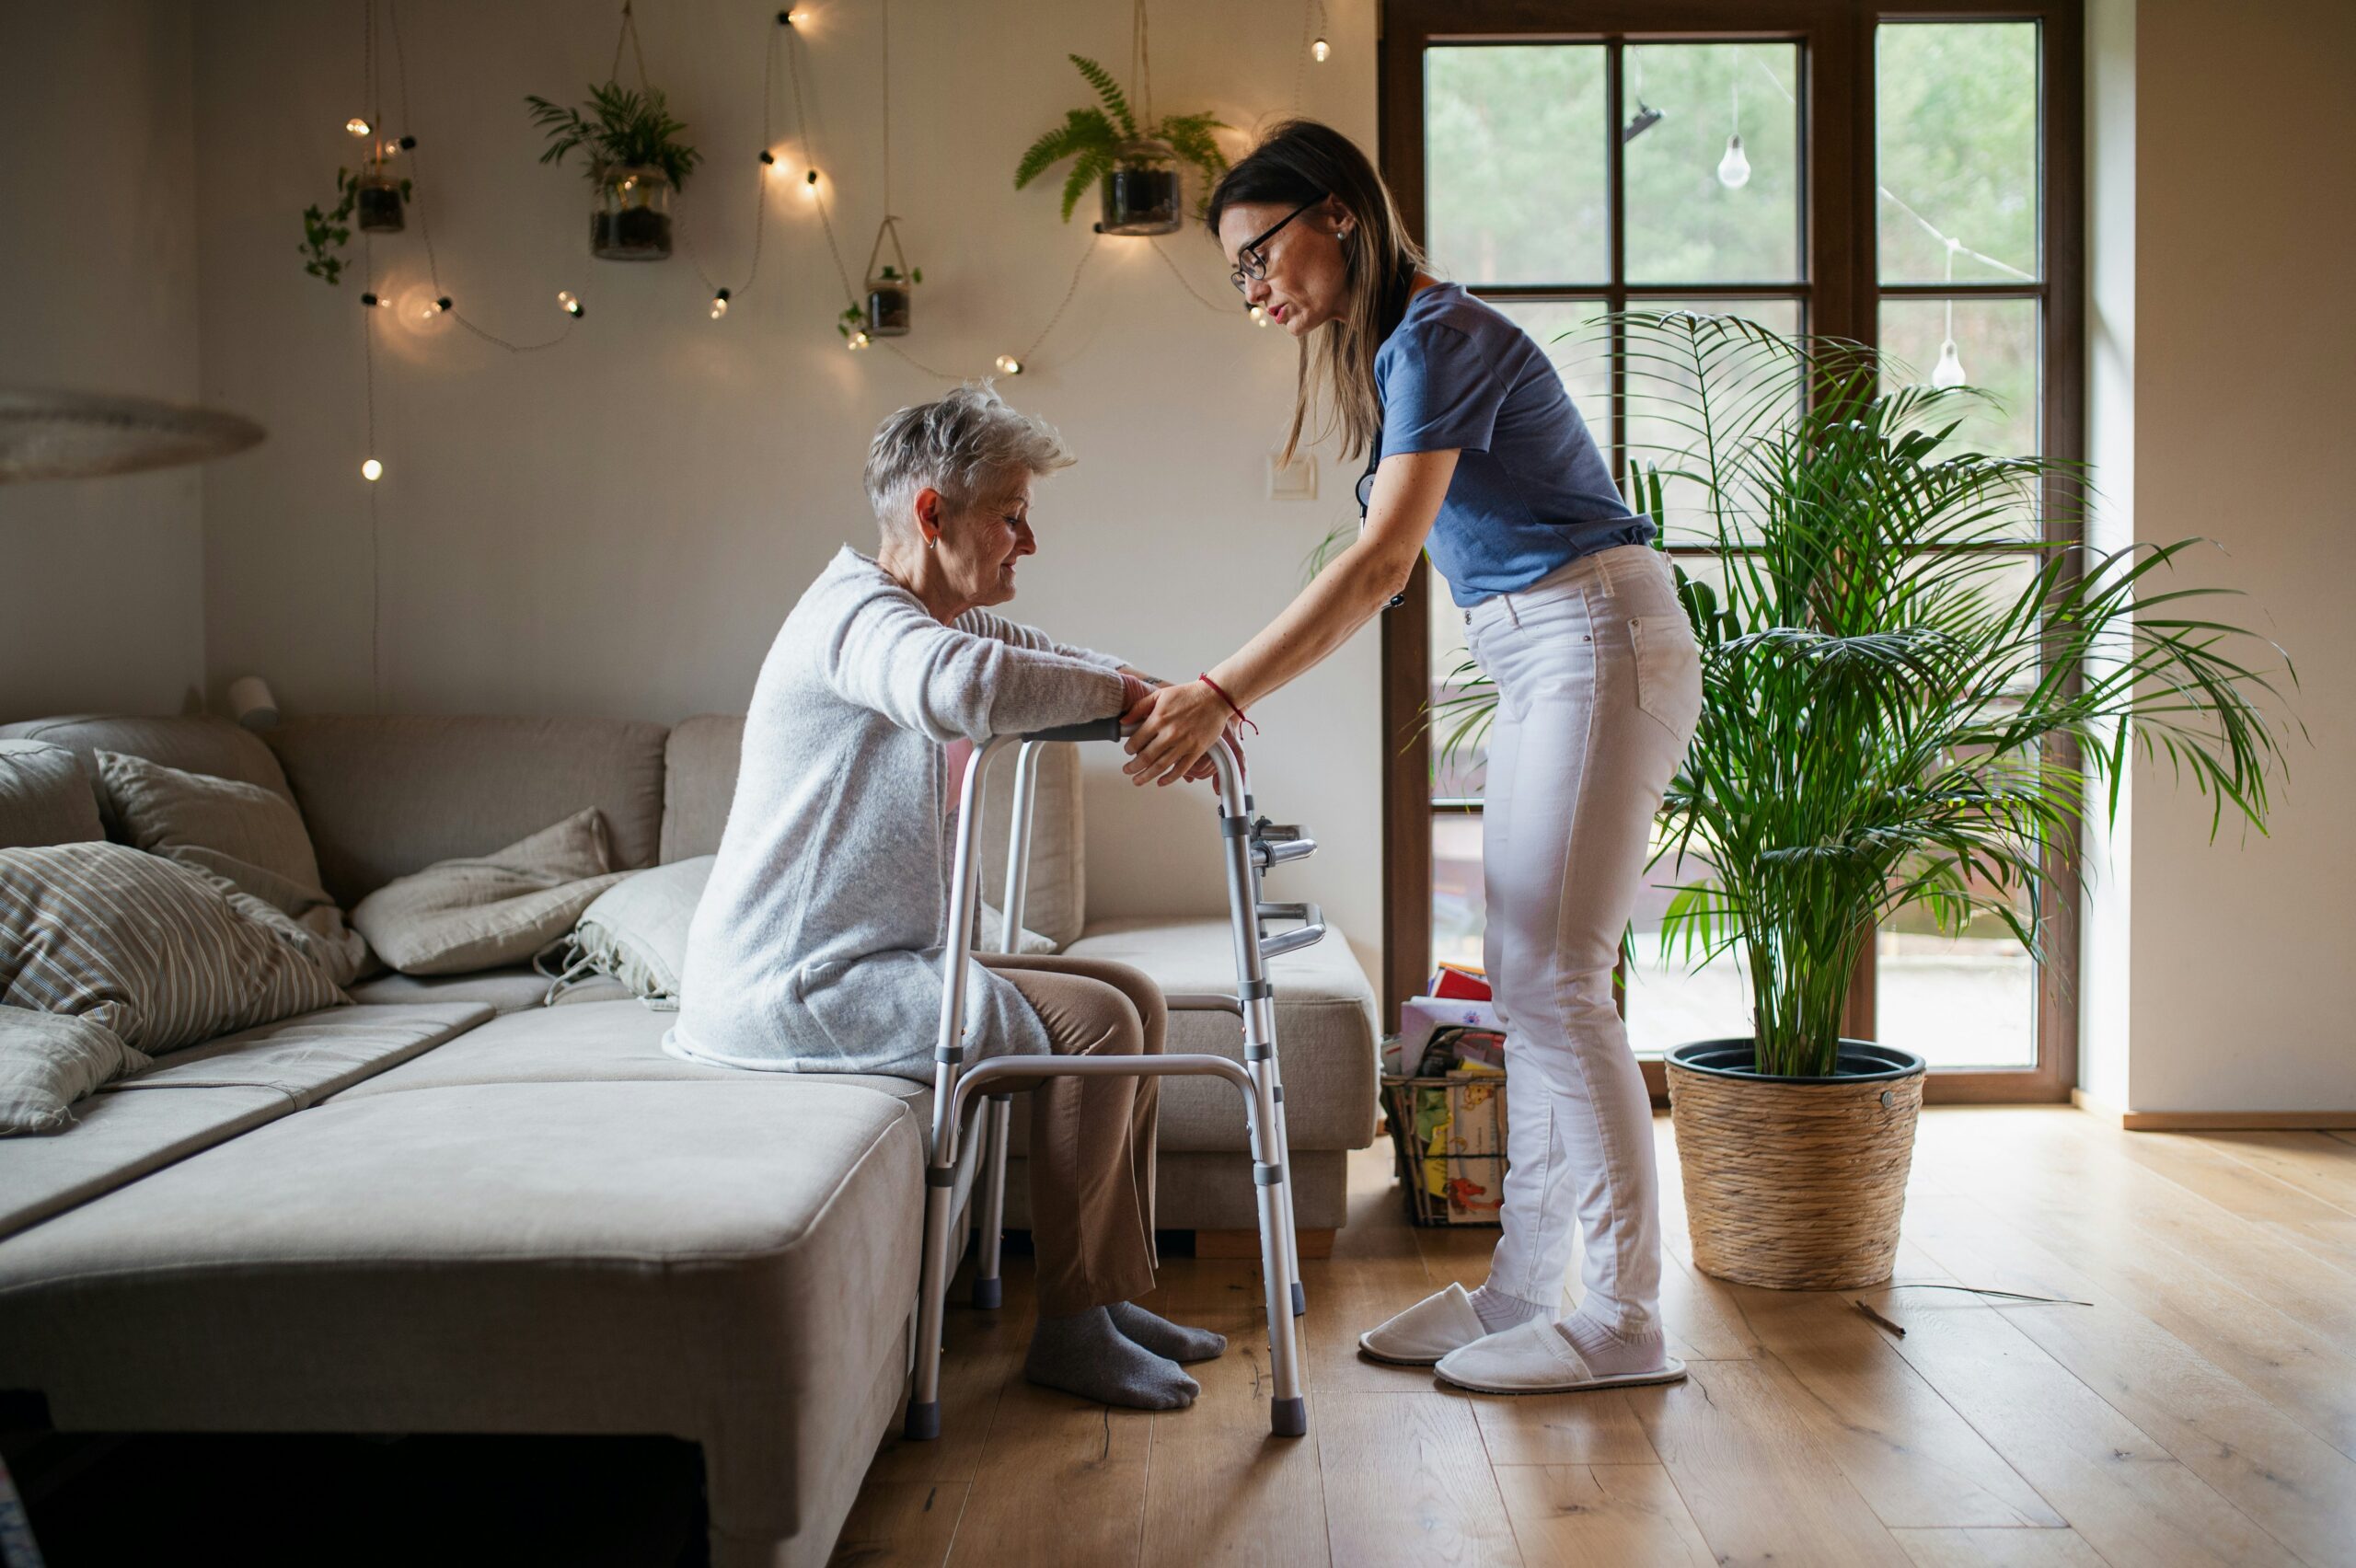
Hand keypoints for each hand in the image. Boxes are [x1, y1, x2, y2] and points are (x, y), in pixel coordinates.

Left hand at [1123, 679, 1237, 787]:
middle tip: (1127, 770)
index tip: (1128, 752)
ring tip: (1137, 780)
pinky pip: (1181, 769)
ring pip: (1161, 766)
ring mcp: (1184, 743)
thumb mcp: (1160, 695)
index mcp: (1159, 718)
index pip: (1137, 741)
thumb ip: (1139, 707)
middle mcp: (1170, 733)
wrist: (1215, 697)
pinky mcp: (1197, 750)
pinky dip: (1169, 778)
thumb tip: (1123, 721)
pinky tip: (1161, 782)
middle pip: (1146, 757)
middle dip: (1133, 767)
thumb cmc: (1188, 695)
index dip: (1129, 749)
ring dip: (1146, 776)